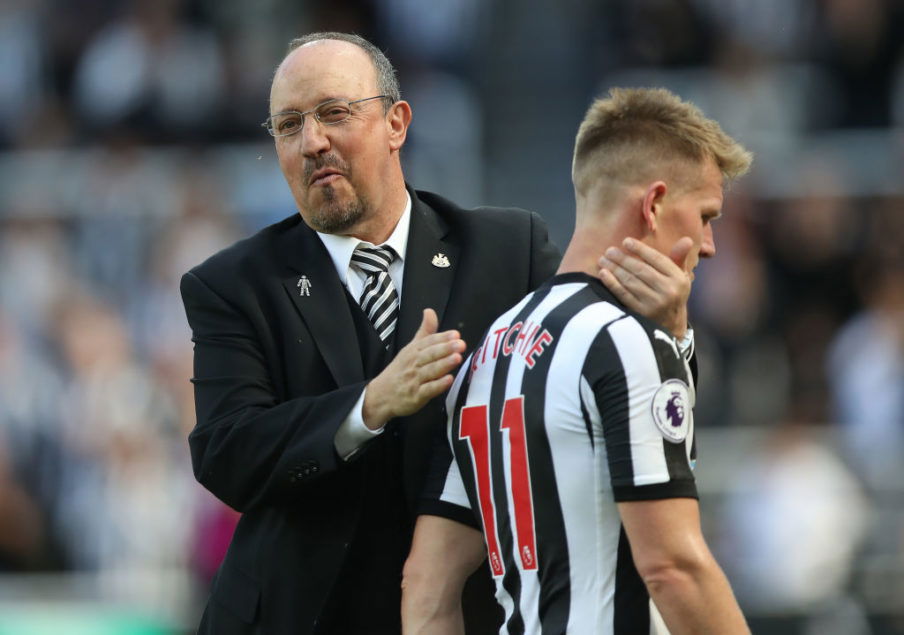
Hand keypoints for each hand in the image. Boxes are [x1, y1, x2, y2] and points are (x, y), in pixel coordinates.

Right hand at [363, 309, 465, 429]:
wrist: (381, 395)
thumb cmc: (401, 370)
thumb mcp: (410, 348)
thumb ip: (425, 332)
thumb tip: (430, 311)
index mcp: (412, 351)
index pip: (428, 342)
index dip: (442, 338)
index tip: (455, 334)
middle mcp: (413, 364)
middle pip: (430, 355)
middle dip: (445, 349)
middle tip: (460, 344)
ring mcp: (414, 380)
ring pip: (430, 371)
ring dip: (444, 364)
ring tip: (457, 358)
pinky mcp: (416, 396)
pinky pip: (428, 390)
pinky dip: (438, 385)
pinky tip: (449, 380)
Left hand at [598, 237, 691, 336]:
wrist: (671, 325)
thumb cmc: (673, 294)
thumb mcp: (681, 277)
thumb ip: (679, 257)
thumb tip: (686, 239)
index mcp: (679, 279)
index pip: (657, 259)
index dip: (640, 249)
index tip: (625, 241)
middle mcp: (669, 291)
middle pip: (641, 270)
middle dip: (623, 258)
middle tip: (609, 250)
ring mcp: (654, 303)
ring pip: (631, 281)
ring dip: (614, 269)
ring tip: (603, 260)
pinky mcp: (641, 313)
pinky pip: (623, 295)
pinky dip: (612, 283)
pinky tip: (603, 274)